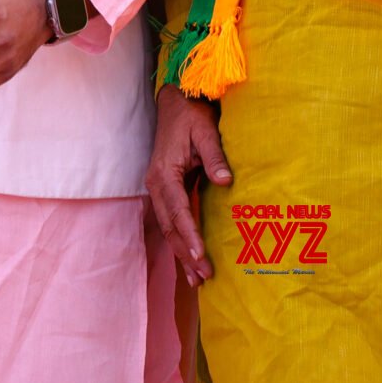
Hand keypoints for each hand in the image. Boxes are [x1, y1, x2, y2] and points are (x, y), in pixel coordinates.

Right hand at [147, 86, 229, 282]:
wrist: (176, 103)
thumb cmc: (192, 116)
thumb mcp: (206, 132)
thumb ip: (215, 156)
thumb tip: (225, 181)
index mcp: (165, 173)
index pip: (178, 209)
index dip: (189, 234)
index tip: (201, 255)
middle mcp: (156, 184)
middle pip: (170, 225)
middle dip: (185, 252)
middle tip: (203, 277)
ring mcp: (159, 188)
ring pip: (168, 227)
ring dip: (181, 252)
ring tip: (196, 279)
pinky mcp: (166, 190)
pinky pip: (172, 220)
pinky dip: (180, 241)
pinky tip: (190, 258)